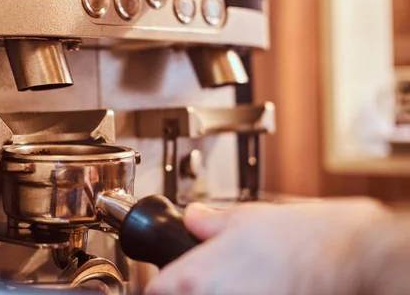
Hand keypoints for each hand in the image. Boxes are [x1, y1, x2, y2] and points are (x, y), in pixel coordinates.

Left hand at [145, 198, 390, 294]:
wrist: (348, 255)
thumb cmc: (301, 237)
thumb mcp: (245, 217)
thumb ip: (209, 222)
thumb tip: (195, 218)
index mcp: (196, 276)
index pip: (157, 289)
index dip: (162, 283)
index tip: (168, 280)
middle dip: (192, 288)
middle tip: (211, 278)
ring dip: (220, 292)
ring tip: (244, 280)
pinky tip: (260, 287)